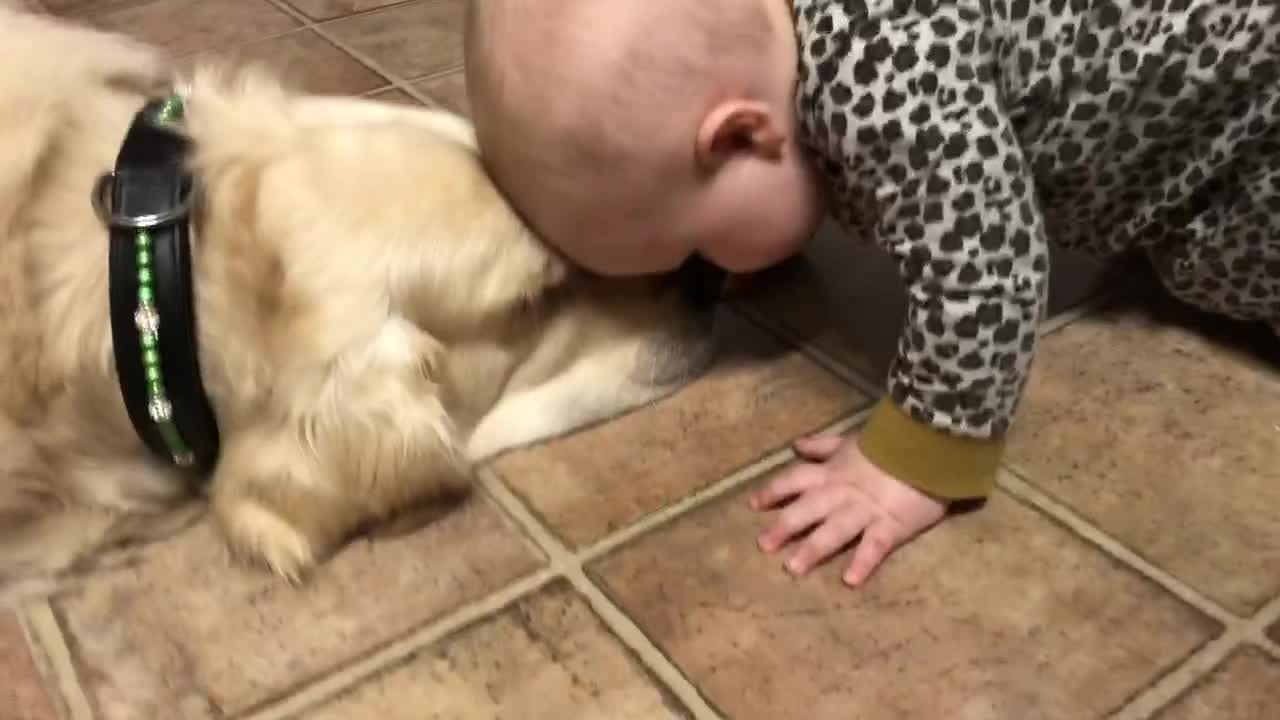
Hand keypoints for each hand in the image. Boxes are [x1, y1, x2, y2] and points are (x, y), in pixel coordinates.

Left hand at [748, 433, 947, 587]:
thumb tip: (795, 445)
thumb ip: (822, 446)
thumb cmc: (890, 444)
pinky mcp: (890, 526)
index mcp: (831, 473)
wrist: (928, 447)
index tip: (753, 505)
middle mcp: (841, 493)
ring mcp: (864, 511)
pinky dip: (863, 563)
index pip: (794, 480)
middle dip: (784, 526)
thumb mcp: (851, 440)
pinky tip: (849, 581)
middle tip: (763, 545)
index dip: (773, 491)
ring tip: (793, 568)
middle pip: (807, 509)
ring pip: (834, 531)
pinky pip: (874, 546)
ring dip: (813, 549)